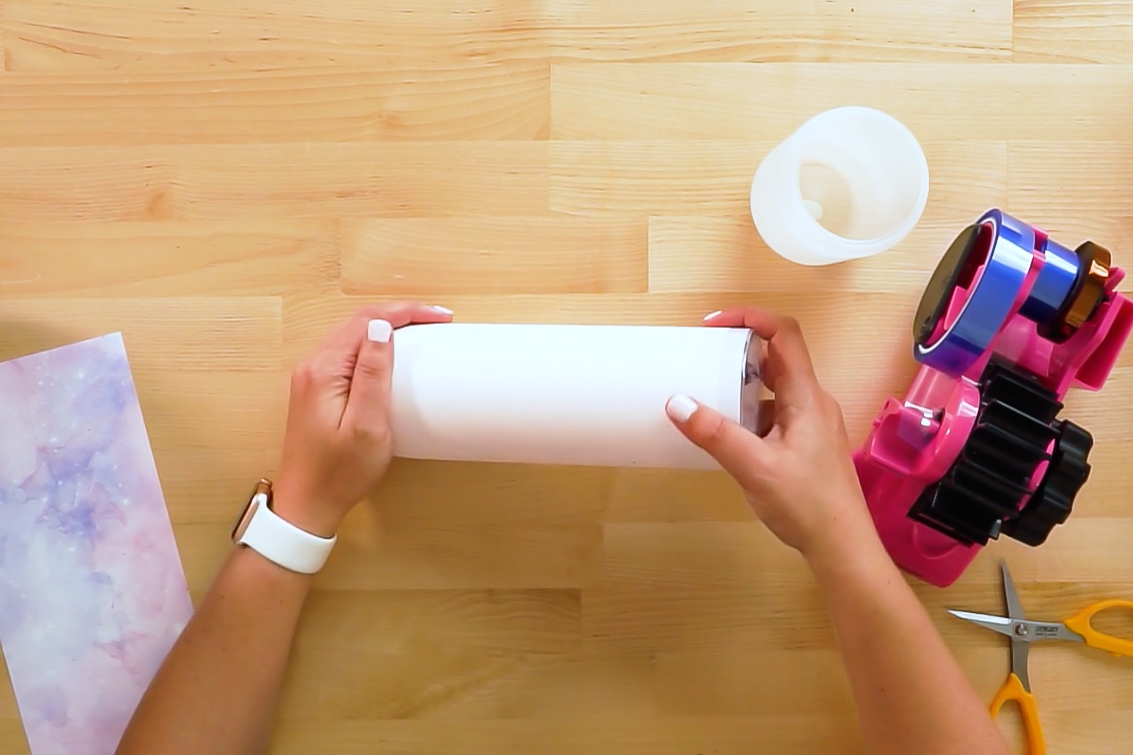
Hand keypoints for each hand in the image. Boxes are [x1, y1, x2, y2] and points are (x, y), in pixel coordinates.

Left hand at [271, 303, 453, 536]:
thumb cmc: (340, 473)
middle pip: (358, 322)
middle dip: (399, 315)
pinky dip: (373, 345)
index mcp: (324, 370)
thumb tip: (381, 327)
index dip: (405, 313)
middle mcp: (313, 366)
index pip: (367, 321)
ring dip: (386, 327)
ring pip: (352, 336)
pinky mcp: (317, 391)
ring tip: (421, 331)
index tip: (440, 317)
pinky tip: (392, 353)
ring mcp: (312, 378)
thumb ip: (373, 374)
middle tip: (437, 321)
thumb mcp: (367, 425)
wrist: (306, 505)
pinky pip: (347, 354)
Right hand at [665, 308, 872, 557]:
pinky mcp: (808, 444)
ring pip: (777, 387)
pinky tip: (730, 433)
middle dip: (739, 351)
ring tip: (709, 394)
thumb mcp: (753, 467)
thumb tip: (676, 401)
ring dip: (744, 384)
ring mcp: (813, 424)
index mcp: (806, 396)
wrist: (842, 547)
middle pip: (779, 357)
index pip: (784, 334)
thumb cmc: (806, 505)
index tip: (713, 326)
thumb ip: (715, 433)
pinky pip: (778, 412)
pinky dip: (751, 411)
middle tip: (704, 358)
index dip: (750, 318)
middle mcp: (813, 402)